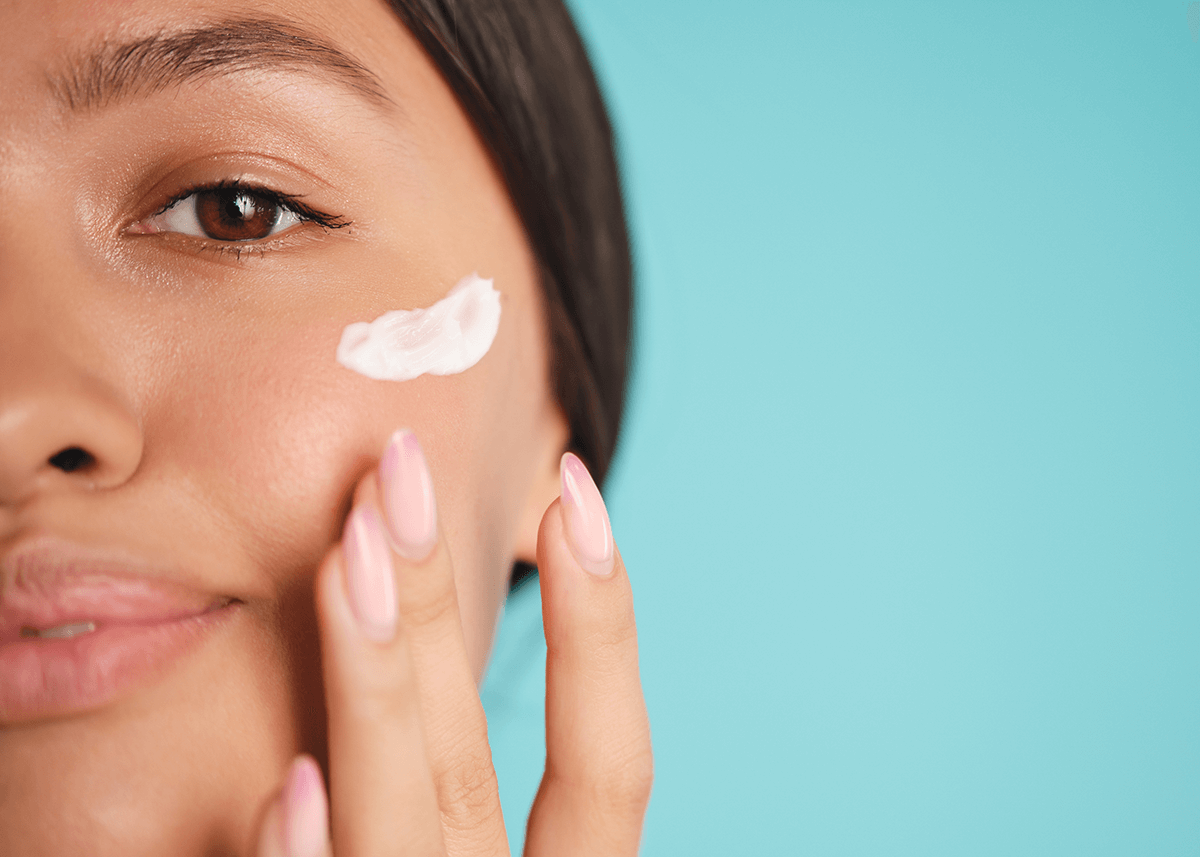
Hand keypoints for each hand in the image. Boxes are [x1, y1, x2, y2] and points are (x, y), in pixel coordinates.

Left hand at [254, 430, 651, 855]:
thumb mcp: (456, 856)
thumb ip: (444, 792)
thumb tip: (409, 608)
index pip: (608, 769)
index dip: (604, 636)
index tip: (574, 492)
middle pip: (470, 777)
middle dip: (439, 616)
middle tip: (398, 474)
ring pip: (399, 831)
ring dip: (377, 696)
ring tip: (348, 555)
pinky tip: (291, 783)